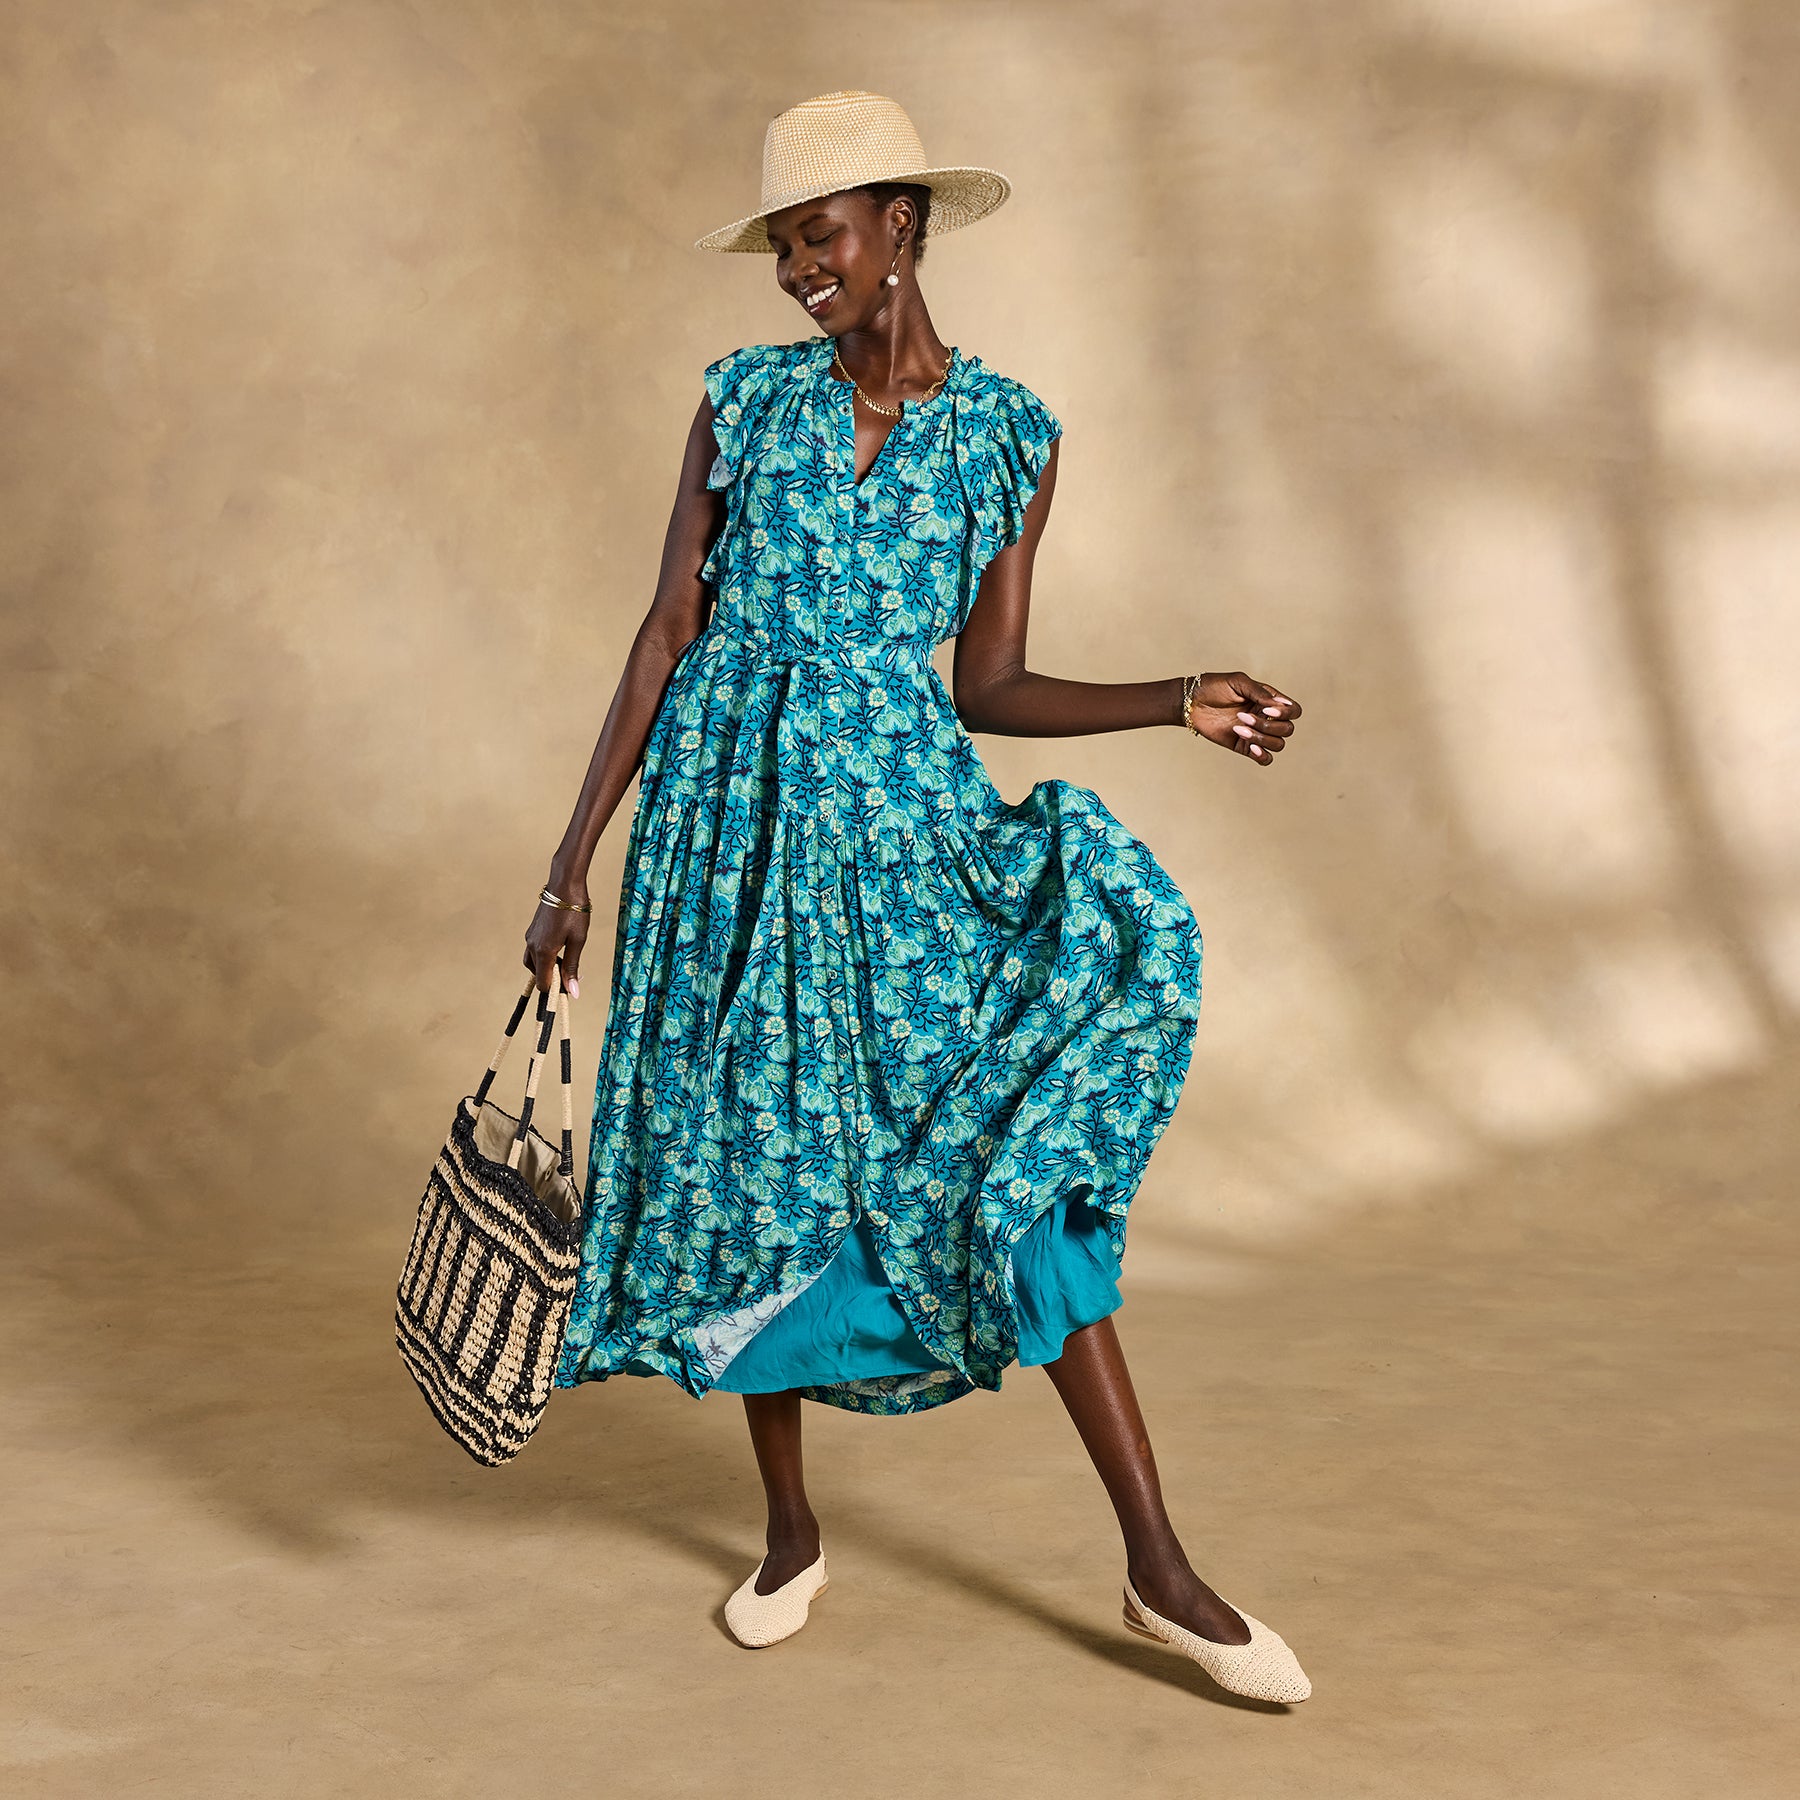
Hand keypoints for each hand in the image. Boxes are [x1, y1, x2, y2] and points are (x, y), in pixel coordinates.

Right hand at [523, 880, 588, 997]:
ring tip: (566, 959)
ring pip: (533, 962)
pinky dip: (544, 956)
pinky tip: (560, 946)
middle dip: (551, 978)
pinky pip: (533, 950)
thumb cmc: (575, 911)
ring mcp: (530, 937)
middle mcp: (532, 946)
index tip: (571, 987)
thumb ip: (572, 967)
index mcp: (543, 951)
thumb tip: (573, 992)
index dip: (556, 990)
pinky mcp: (532, 930)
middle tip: (571, 972)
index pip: (543, 983)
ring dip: (547, 966)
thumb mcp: (578, 941)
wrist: (565, 884)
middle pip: (537, 975)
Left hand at [1184, 672, 1301, 764]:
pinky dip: (1263, 756)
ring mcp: (1256, 733)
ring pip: (1278, 744)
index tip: (1266, 709)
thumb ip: (1259, 692)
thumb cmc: (1213, 687)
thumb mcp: (1238, 682)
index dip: (1287, 713)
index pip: (1294, 710)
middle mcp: (1266, 717)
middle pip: (1288, 729)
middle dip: (1269, 725)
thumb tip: (1278, 705)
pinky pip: (1265, 759)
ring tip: (1239, 728)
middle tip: (1243, 716)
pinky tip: (1252, 748)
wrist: (1190, 703)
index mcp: (1268, 700)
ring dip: (1262, 737)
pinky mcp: (1244, 747)